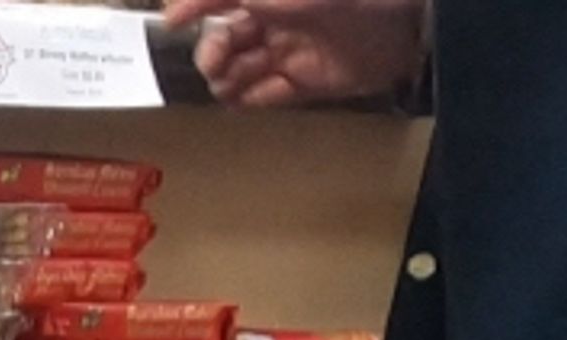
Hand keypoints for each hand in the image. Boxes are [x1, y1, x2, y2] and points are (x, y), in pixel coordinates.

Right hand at [164, 0, 424, 108]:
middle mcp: (275, 19)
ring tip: (222, 83)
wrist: (396, 19)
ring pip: (242, 70)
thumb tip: (170, 10)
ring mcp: (291, 52)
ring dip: (225, 79)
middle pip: (226, 41)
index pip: (216, 4)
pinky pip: (267, 96)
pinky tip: (234, 101)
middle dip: (212, 51)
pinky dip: (248, 100)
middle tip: (213, 62)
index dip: (193, 15)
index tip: (172, 26)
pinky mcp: (307, 83)